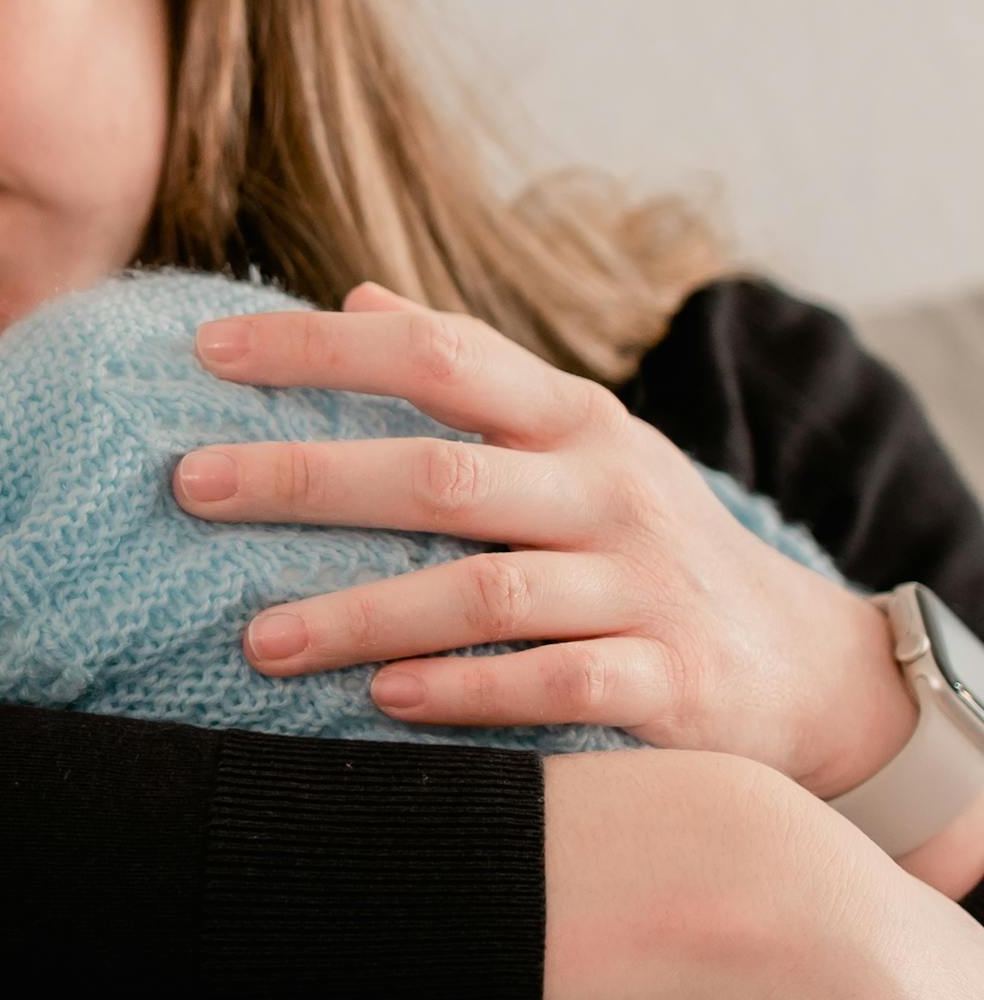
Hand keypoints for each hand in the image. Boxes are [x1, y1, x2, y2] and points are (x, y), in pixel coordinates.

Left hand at [172, 283, 915, 799]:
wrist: (808, 669)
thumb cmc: (646, 544)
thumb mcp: (576, 441)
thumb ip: (470, 376)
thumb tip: (356, 297)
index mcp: (573, 418)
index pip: (437, 356)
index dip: (322, 348)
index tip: (209, 349)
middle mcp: (607, 490)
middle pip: (439, 473)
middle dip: (306, 478)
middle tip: (192, 488)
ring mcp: (641, 587)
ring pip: (486, 591)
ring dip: (362, 613)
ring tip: (258, 639)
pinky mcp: (669, 684)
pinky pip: (557, 685)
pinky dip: (468, 691)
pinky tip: (384, 702)